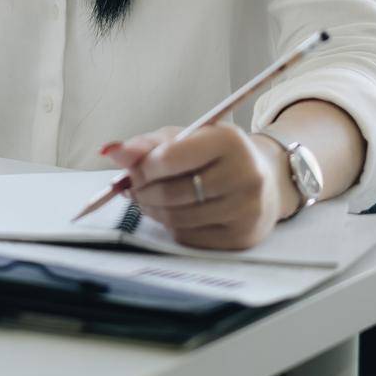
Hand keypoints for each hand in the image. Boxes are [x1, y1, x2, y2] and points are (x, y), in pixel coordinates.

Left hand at [102, 123, 298, 249]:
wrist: (265, 180)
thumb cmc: (217, 155)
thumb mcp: (187, 138)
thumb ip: (147, 145)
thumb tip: (109, 151)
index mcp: (229, 142)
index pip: (170, 158)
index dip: (143, 167)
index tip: (133, 170)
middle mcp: (244, 176)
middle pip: (171, 192)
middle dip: (143, 191)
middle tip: (134, 187)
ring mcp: (245, 210)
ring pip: (177, 218)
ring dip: (152, 210)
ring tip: (149, 199)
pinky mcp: (241, 238)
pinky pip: (188, 237)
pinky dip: (171, 227)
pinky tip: (173, 213)